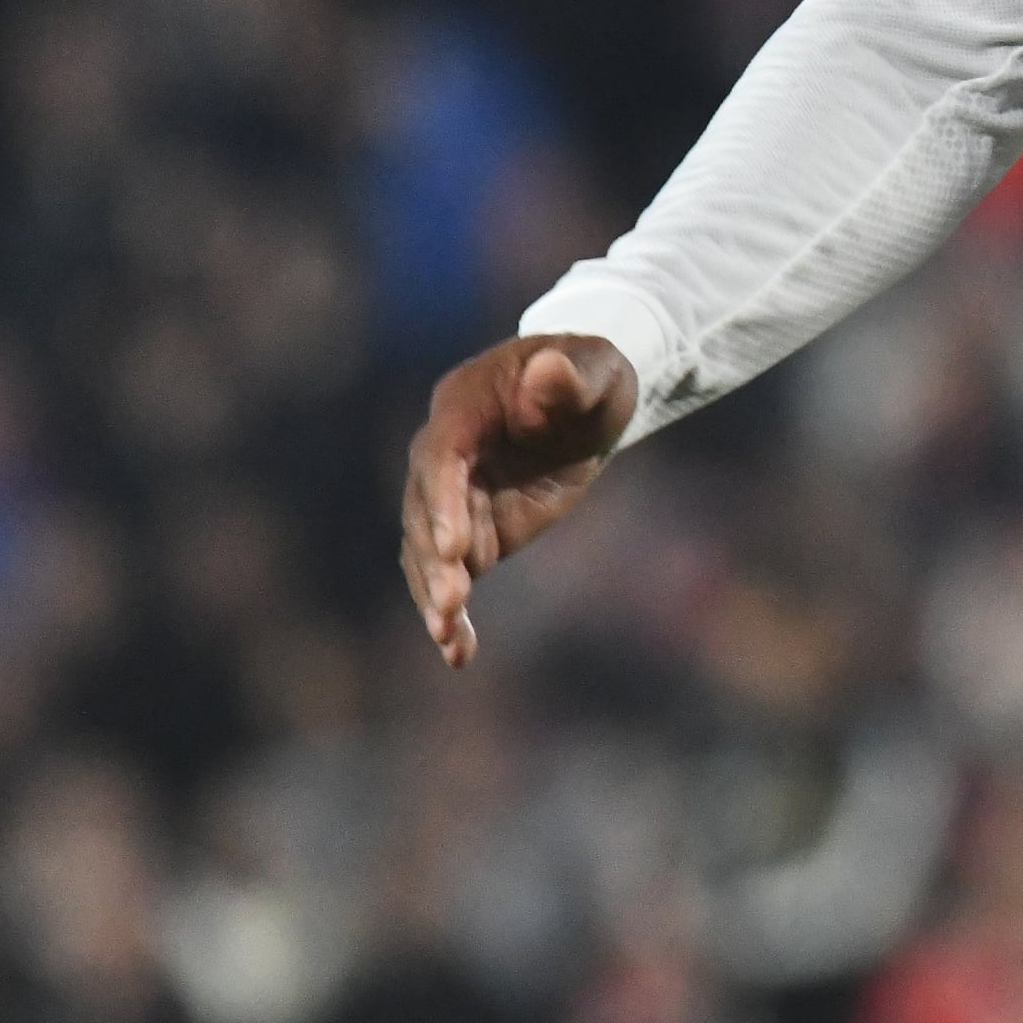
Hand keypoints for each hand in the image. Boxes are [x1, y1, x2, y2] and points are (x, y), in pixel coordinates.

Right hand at [400, 333, 636, 669]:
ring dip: (436, 593)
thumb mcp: (597, 368)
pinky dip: (453, 613)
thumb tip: (547, 370)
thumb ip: (572, 375)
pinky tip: (458, 654)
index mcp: (465, 405)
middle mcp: (444, 453)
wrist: (588, 398)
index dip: (443, 500)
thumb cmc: (592, 374)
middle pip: (425, 509)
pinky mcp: (471, 529)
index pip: (442, 455)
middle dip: (435, 558)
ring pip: (428, 550)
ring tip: (449, 637)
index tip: (452, 546)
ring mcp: (453, 495)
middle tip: (451, 602)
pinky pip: (452, 573)